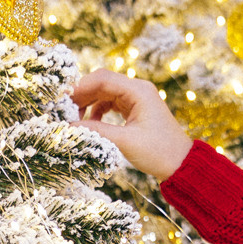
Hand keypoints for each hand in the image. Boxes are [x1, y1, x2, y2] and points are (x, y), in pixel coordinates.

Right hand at [70, 69, 193, 179]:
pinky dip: (97, 110)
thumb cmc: (158, 152)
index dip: (79, 87)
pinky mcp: (135, 109)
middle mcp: (137, 89)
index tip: (62, 100)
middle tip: (63, 110)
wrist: (181, 164)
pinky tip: (90, 123)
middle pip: (102, 83)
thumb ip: (96, 131)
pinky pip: (110, 103)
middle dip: (81, 95)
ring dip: (87, 103)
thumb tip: (68, 126)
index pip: (102, 79)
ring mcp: (137, 98)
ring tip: (74, 118)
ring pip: (104, 92)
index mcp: (138, 91)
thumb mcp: (124, 142)